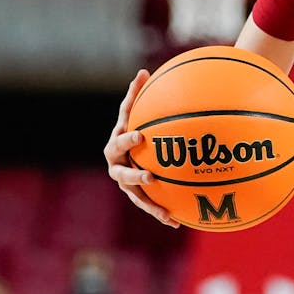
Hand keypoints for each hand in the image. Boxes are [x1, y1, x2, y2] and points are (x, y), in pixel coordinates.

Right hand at [103, 70, 177, 227]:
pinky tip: (177, 222)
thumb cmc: (134, 126)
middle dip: (133, 175)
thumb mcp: (137, 112)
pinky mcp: (136, 194)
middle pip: (121, 172)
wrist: (128, 148)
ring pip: (134, 195)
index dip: (128, 139)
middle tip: (149, 176)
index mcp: (117, 142)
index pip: (121, 138)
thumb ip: (139, 94)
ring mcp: (124, 181)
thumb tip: (144, 70)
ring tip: (163, 212)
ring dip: (148, 203)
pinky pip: (148, 205)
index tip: (140, 136)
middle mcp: (116, 164)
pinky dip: (160, 213)